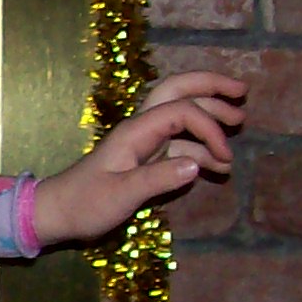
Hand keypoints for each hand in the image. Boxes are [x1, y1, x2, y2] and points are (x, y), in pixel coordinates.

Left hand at [32, 70, 246, 246]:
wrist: (59, 214)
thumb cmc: (85, 203)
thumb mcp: (121, 194)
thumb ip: (158, 179)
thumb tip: (196, 164)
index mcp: (135, 131)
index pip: (181, 111)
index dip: (208, 126)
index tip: (224, 154)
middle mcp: (142, 130)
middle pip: (178, 93)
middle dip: (211, 88)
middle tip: (242, 92)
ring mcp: (145, 144)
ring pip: (182, 118)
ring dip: (210, 120)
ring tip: (239, 128)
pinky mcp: (147, 161)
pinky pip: (179, 146)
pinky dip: (201, 151)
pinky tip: (220, 166)